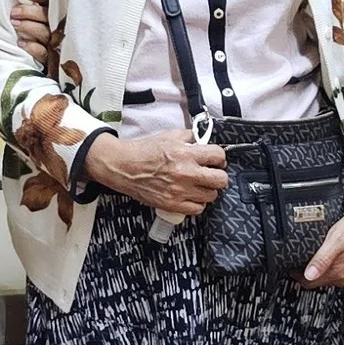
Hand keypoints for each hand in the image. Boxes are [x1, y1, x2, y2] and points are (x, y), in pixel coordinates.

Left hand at [10, 0, 52, 65]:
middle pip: (48, 16)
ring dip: (29, 27)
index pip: (51, 0)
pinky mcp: (52, 58)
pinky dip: (33, 48)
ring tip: (14, 23)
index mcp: (57, 12)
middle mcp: (59, 26)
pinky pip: (44, 53)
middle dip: (30, 12)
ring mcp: (56, 42)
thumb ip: (39, 2)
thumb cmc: (40, 30)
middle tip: (13, 12)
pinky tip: (21, 43)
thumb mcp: (41, 14)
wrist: (52, 61)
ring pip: (45, 32)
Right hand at [85, 130, 227, 215]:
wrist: (123, 166)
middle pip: (221, 179)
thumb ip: (189, 136)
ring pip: (211, 196)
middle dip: (219, 175)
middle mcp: (186, 173)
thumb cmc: (143, 151)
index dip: (220, 158)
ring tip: (200, 185)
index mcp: (186, 153)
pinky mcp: (172, 204)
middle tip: (212, 174)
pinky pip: (198, 209)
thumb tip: (202, 140)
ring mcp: (180, 191)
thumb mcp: (169, 135)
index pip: (218, 156)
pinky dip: (197, 203)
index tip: (216, 160)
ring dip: (208, 190)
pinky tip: (191, 196)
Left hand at [302, 213, 343, 290]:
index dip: (296, 275)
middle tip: (296, 259)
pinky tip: (324, 254)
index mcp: (338, 272)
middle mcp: (343, 277)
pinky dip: (325, 265)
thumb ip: (321, 259)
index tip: (289, 266)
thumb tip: (309, 275)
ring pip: (324, 276)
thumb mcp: (335, 240)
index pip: (309, 282)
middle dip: (304, 273)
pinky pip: (333, 271)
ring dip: (315, 269)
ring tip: (309, 255)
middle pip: (316, 281)